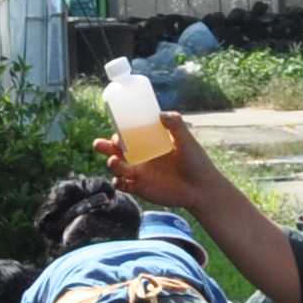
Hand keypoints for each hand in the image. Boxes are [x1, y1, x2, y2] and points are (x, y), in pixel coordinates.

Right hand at [97, 112, 233, 209]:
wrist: (201, 188)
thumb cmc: (196, 162)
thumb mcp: (186, 141)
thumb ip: (176, 125)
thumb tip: (161, 113)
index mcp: (150, 143)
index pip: (130, 135)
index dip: (120, 131)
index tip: (116, 127)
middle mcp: (142, 157)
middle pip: (118, 150)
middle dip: (106, 146)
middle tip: (101, 144)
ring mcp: (140, 173)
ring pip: (117, 167)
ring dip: (111, 164)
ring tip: (112, 161)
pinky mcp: (140, 188)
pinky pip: (123, 185)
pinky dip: (117, 182)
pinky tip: (119, 179)